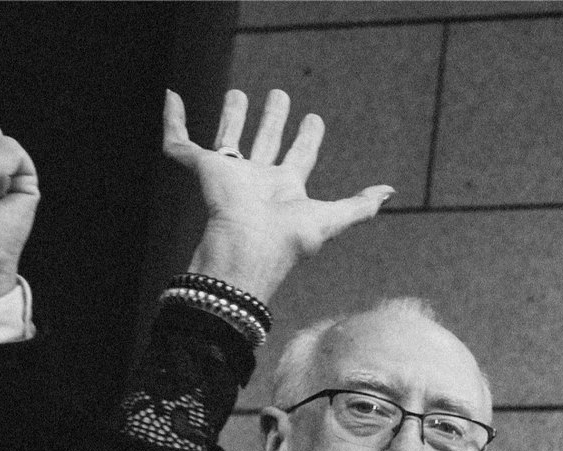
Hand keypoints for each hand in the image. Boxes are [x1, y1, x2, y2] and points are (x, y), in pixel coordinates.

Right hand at [164, 89, 390, 305]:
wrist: (247, 246)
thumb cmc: (288, 239)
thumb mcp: (331, 219)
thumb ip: (360, 206)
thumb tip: (391, 192)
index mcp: (286, 189)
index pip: (300, 157)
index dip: (308, 138)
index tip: (315, 118)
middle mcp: (258, 180)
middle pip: (267, 141)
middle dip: (274, 118)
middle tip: (280, 94)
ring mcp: (230, 173)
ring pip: (230, 135)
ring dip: (234, 115)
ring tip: (239, 92)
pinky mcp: (202, 168)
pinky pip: (179, 141)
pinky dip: (172, 120)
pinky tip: (171, 97)